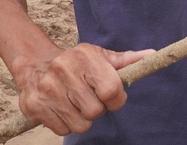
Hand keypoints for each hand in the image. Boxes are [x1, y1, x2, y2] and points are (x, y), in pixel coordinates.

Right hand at [12, 43, 152, 135]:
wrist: (34, 65)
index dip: (116, 99)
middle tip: (90, 98)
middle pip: (96, 111)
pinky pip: (63, 130)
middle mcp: (63, 70)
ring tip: (76, 103)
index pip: (111, 90)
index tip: (112, 96)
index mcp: (84, 56)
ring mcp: (47, 89)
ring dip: (83, 119)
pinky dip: (66, 123)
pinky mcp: (34, 106)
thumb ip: (126, 60)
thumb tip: (152, 55)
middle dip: (97, 109)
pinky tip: (62, 108)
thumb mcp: (99, 57)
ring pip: (81, 125)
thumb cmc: (76, 63)